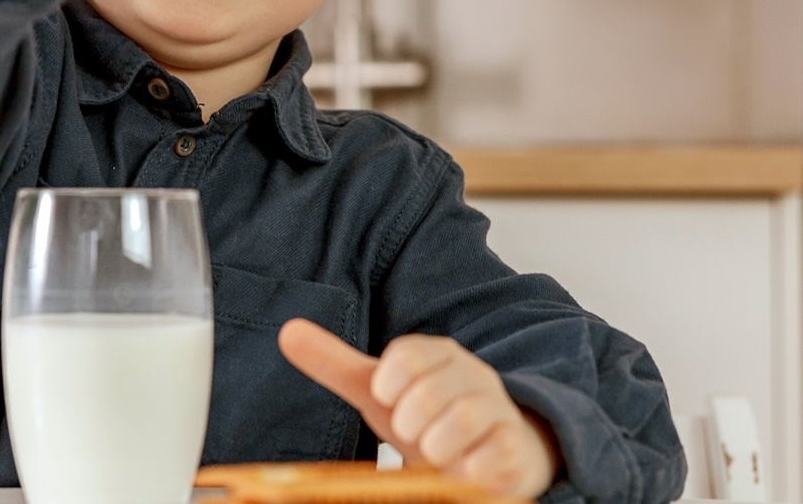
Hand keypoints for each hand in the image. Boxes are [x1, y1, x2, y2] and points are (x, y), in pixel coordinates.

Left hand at [278, 318, 559, 498]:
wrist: (490, 448)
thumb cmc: (428, 414)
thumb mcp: (379, 390)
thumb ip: (335, 364)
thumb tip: (287, 331)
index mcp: (436, 356)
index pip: (411, 353)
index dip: (389, 380)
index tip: (383, 397)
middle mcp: (470, 376)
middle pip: (435, 387)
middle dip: (411, 417)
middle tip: (407, 432)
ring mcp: (496, 410)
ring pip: (467, 416)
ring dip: (438, 442)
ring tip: (431, 453)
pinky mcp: (515, 447)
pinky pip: (499, 450)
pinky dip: (473, 464)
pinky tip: (461, 470)